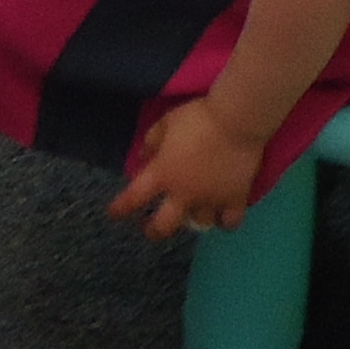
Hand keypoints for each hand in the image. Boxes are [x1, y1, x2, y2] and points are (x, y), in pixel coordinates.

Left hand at [108, 97, 266, 240]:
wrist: (235, 121)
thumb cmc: (198, 118)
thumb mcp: (166, 122)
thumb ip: (152, 141)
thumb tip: (142, 157)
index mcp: (163, 175)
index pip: (133, 198)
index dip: (120, 208)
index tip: (114, 213)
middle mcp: (184, 194)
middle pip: (164, 226)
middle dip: (152, 231)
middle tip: (149, 227)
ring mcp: (210, 200)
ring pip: (199, 224)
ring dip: (192, 220)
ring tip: (191, 215)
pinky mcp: (235, 199)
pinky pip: (230, 221)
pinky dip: (225, 221)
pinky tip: (222, 217)